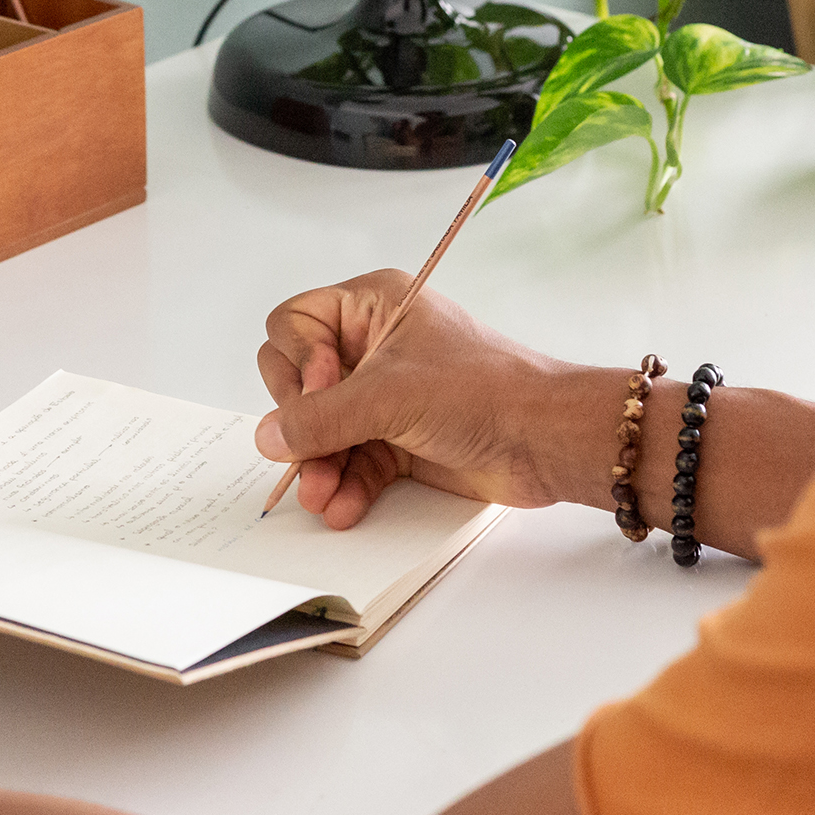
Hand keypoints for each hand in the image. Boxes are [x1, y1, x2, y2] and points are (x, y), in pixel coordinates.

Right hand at [254, 271, 621, 529]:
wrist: (544, 441)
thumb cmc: (484, 391)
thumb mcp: (390, 396)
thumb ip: (321, 418)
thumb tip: (269, 436)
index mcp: (372, 306)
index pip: (295, 325)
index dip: (299, 363)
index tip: (324, 390)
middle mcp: (373, 346)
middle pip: (300, 384)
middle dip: (302, 426)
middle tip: (309, 454)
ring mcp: (384, 395)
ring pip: (322, 431)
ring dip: (318, 466)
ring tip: (320, 496)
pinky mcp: (398, 439)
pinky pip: (350, 462)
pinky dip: (344, 486)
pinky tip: (343, 508)